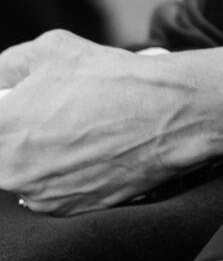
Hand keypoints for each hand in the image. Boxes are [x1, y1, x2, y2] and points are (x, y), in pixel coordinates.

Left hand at [0, 32, 209, 211]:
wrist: (167, 114)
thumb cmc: (111, 78)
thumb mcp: (50, 49)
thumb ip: (6, 68)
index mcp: (0, 128)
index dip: (6, 108)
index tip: (17, 103)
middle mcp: (9, 171)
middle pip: (1, 152)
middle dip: (17, 132)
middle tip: (48, 114)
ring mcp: (37, 196)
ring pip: (21, 173)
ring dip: (36, 155)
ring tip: (74, 130)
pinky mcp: (65, 211)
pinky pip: (47, 191)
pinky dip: (60, 173)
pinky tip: (88, 149)